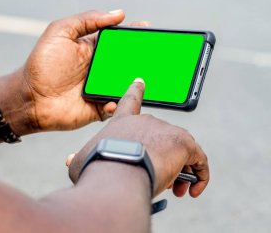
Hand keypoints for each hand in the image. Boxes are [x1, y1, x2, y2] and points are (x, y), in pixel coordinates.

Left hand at [20, 10, 146, 130]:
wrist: (31, 98)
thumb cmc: (42, 64)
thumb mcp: (60, 32)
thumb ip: (87, 19)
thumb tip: (118, 13)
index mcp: (93, 49)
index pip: (118, 40)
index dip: (132, 35)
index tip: (146, 30)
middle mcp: (99, 68)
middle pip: (126, 62)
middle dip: (140, 58)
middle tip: (150, 56)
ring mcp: (100, 88)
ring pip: (125, 84)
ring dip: (134, 82)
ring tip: (140, 78)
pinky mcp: (100, 107)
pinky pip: (117, 105)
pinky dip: (120, 103)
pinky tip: (114, 100)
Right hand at [67, 79, 209, 197]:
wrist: (116, 173)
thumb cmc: (97, 168)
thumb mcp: (83, 162)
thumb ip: (80, 158)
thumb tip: (70, 160)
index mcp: (124, 122)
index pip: (130, 100)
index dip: (135, 90)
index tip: (140, 81)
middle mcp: (147, 121)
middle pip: (161, 139)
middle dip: (161, 159)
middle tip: (158, 179)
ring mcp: (168, 130)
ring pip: (180, 150)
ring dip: (179, 170)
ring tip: (174, 188)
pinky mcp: (184, 143)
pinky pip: (198, 160)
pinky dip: (200, 175)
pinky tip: (194, 190)